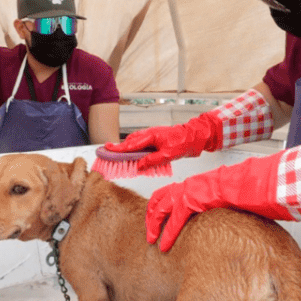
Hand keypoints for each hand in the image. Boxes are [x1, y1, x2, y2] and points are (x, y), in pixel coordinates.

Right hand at [103, 113, 221, 170]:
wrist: (195, 136)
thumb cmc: (183, 142)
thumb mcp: (167, 155)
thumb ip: (151, 161)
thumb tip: (138, 166)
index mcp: (150, 136)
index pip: (130, 144)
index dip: (117, 148)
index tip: (106, 149)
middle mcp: (149, 134)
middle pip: (129, 142)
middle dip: (119, 150)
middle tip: (108, 155)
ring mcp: (152, 136)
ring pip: (135, 143)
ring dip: (128, 151)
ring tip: (121, 159)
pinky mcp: (155, 140)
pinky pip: (142, 145)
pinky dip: (137, 151)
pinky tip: (138, 159)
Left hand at [146, 154, 289, 251]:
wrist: (260, 184)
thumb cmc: (252, 191)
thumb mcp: (233, 199)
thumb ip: (223, 207)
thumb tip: (227, 221)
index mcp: (202, 185)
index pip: (175, 193)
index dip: (164, 206)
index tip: (159, 219)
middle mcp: (194, 185)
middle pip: (162, 197)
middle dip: (152, 214)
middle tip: (149, 231)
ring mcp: (193, 190)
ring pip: (162, 205)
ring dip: (154, 224)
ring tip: (152, 239)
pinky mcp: (195, 198)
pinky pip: (175, 217)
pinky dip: (167, 232)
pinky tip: (164, 244)